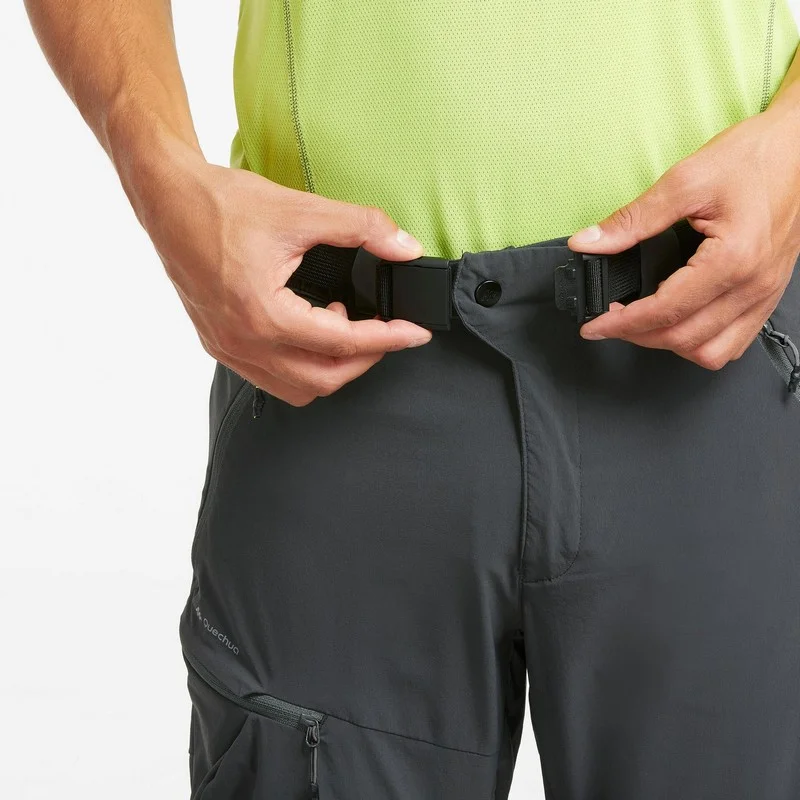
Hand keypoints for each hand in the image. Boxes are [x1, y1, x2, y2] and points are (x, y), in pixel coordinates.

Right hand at [127, 142, 431, 404]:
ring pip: (296, 388)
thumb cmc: (222, 203)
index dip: (389, 339)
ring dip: (331, 367)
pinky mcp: (218, 343)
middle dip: (365, 360)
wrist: (167, 198)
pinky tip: (310, 329)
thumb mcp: (302, 211)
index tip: (414, 333)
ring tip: (344, 327)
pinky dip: (300, 365)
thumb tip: (404, 247)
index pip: (344, 344)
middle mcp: (243, 343)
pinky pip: (269, 377)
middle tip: (387, 333)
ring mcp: (227, 348)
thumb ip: (362, 228)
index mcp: (264, 315)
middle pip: (323, 380)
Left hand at [567, 104, 799, 369]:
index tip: (594, 326)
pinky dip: (701, 344)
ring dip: (669, 346)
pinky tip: (679, 323)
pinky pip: (734, 342)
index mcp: (733, 259)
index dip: (621, 324)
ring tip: (641, 324)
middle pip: (683, 339)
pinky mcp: (768, 294)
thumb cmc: (755, 158)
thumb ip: (632, 219)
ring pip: (711, 352)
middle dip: (637, 336)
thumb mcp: (685, 179)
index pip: (664, 312)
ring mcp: (764, 294)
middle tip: (609, 322)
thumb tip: (589, 242)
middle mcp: (753, 285)